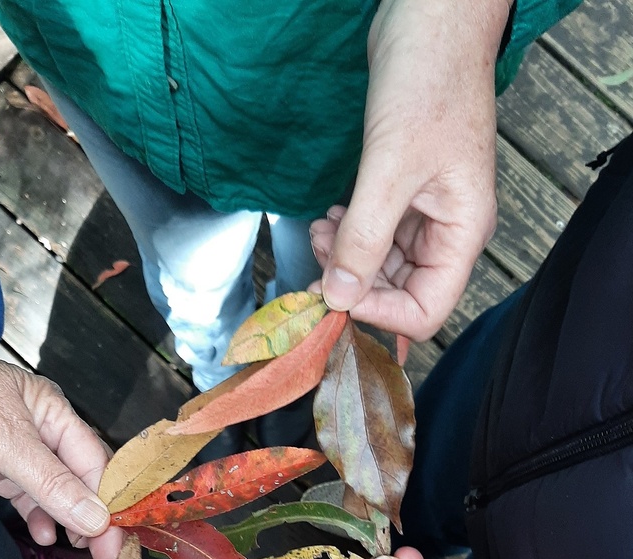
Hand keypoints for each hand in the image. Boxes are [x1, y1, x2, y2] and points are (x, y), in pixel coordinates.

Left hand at [0, 309, 125, 558]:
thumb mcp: (0, 439)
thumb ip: (48, 480)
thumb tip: (95, 517)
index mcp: (53, 412)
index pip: (96, 464)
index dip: (111, 505)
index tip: (117, 546)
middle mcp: (39, 428)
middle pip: (80, 478)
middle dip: (94, 517)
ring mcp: (11, 446)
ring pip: (52, 489)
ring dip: (65, 519)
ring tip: (74, 550)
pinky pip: (23, 492)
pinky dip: (35, 513)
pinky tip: (41, 533)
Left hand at [312, 0, 505, 340]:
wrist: (428, 26)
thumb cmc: (428, 84)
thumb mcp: (390, 169)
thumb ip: (366, 238)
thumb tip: (338, 296)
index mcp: (462, 231)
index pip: (425, 310)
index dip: (376, 312)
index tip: (331, 293)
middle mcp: (447, 228)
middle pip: (400, 291)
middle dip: (352, 283)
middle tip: (314, 259)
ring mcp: (424, 209)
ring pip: (381, 263)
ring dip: (345, 257)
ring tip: (320, 229)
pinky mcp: (400, 189)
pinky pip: (374, 233)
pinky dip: (347, 233)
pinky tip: (329, 216)